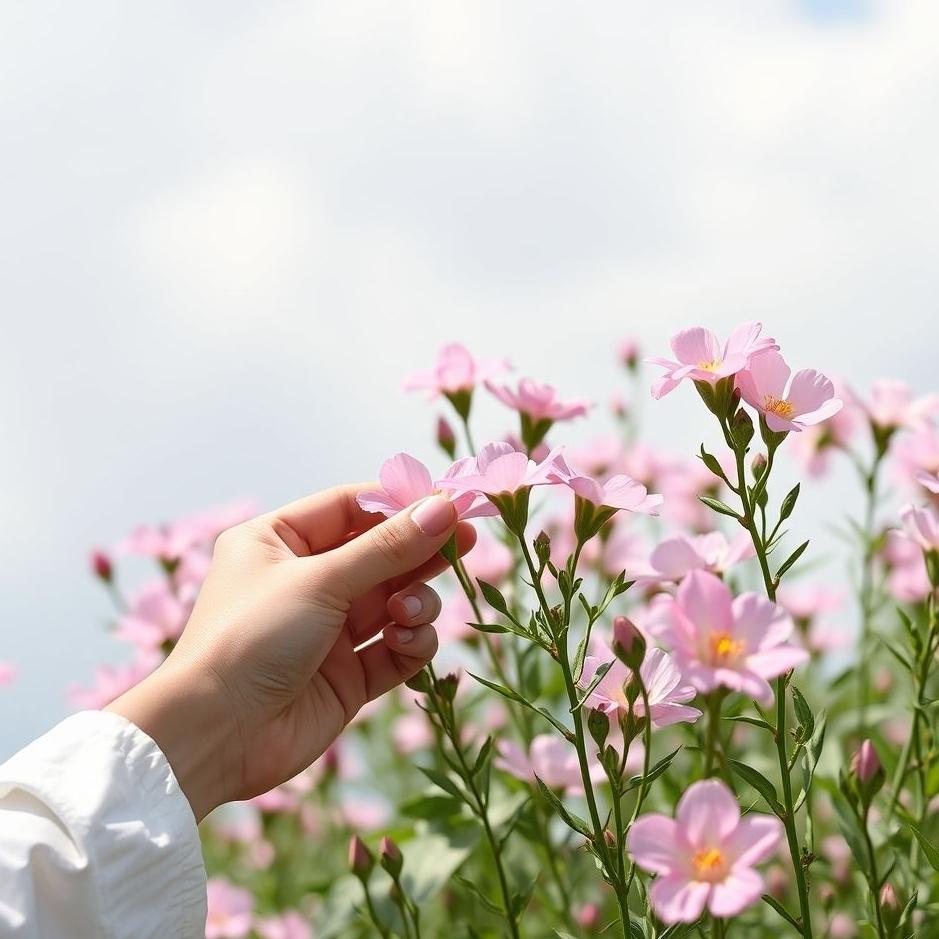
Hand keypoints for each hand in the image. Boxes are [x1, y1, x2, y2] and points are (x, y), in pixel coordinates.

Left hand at [108, 486, 475, 819]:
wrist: (214, 737)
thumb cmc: (249, 640)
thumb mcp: (320, 581)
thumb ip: (388, 548)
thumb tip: (444, 509)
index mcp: (278, 542)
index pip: (350, 507)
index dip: (400, 504)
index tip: (448, 502)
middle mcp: (304, 582)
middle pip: (380, 554)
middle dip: (420, 550)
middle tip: (467, 541)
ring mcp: (327, 631)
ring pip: (393, 601)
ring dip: (413, 601)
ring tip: (406, 611)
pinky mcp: (347, 676)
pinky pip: (395, 648)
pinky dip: (410, 642)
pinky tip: (406, 641)